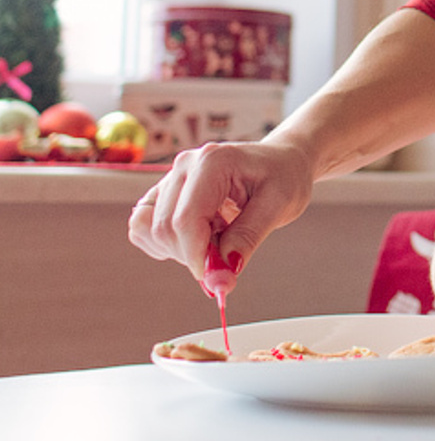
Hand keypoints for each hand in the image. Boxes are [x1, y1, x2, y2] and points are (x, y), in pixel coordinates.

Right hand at [128, 139, 314, 290]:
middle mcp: (185, 165)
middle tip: (229, 253)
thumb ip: (247, 240)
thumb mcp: (279, 206)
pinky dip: (167, 243)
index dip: (197, 256)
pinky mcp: (164, 191)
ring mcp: (172, 177)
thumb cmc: (284, 177)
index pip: (186, 219)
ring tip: (218, 236)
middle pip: (165, 228)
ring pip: (149, 229)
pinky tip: (200, 235)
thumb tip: (219, 280)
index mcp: (213, 161)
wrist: (282, 161)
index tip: (219, 277)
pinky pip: (145, 227)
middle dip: (193, 254)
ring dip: (179, 249)